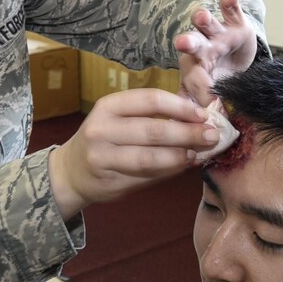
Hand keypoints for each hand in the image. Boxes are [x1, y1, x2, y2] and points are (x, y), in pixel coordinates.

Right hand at [47, 88, 218, 219]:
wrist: (70, 171)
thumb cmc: (104, 139)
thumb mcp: (117, 118)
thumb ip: (151, 116)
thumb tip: (195, 118)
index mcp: (107, 106)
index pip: (150, 100)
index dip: (181, 107)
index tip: (203, 114)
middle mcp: (101, 130)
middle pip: (154, 130)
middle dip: (188, 133)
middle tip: (212, 136)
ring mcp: (102, 158)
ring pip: (151, 158)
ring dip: (180, 156)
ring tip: (197, 154)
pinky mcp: (109, 182)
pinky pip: (146, 177)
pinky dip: (168, 172)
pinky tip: (181, 167)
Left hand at [175, 0, 257, 105]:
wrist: (234, 61)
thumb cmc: (216, 80)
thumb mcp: (209, 96)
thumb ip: (200, 112)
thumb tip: (190, 143)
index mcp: (193, 71)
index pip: (196, 81)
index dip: (202, 92)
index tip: (207, 103)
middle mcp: (202, 50)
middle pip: (193, 46)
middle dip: (188, 43)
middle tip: (181, 43)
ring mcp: (218, 35)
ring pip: (208, 26)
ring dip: (204, 20)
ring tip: (200, 15)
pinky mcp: (235, 23)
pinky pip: (231, 10)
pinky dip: (230, 3)